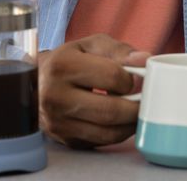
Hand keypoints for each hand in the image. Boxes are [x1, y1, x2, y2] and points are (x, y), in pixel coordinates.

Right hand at [37, 33, 149, 147]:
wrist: (38, 84)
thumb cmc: (70, 61)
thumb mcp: (91, 45)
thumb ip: (119, 50)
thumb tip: (145, 59)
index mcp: (63, 66)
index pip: (111, 77)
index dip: (131, 78)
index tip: (137, 77)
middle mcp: (55, 97)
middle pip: (110, 110)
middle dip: (137, 106)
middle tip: (148, 99)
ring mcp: (58, 122)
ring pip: (108, 132)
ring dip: (131, 123)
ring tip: (139, 110)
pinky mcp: (66, 139)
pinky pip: (102, 141)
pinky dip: (119, 132)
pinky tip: (124, 120)